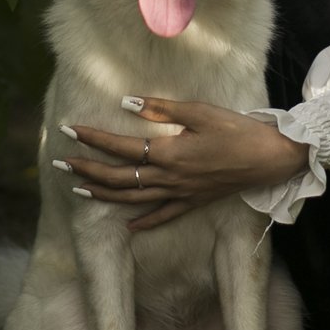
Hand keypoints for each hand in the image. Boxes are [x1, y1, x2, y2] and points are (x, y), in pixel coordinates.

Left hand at [57, 98, 310, 231]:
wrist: (269, 159)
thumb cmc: (237, 130)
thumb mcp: (199, 111)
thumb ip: (161, 108)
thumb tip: (127, 103)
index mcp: (169, 152)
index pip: (121, 147)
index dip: (93, 138)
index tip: (70, 130)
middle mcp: (169, 177)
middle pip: (118, 178)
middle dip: (86, 171)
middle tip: (60, 164)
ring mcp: (180, 193)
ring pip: (133, 199)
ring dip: (103, 195)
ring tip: (78, 190)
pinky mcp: (193, 202)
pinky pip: (162, 215)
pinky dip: (143, 221)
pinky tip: (129, 226)